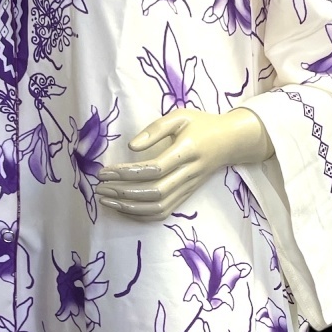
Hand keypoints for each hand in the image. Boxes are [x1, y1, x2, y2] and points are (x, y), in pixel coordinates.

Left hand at [96, 107, 272, 220]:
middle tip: (100, 187)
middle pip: (154, 192)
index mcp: (187, 151)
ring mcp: (188, 188)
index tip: (104, 170)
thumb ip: (155, 129)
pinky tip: (124, 209)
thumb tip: (131, 147)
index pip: (154, 169)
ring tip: (107, 200)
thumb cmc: (202, 125)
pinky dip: (142, 215)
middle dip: (124, 192)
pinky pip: (163, 212)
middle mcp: (189, 174)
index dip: (127, 173)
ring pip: (158, 207)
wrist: (230, 142)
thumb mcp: (180, 116)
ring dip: (130, 208)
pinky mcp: (186, 196)